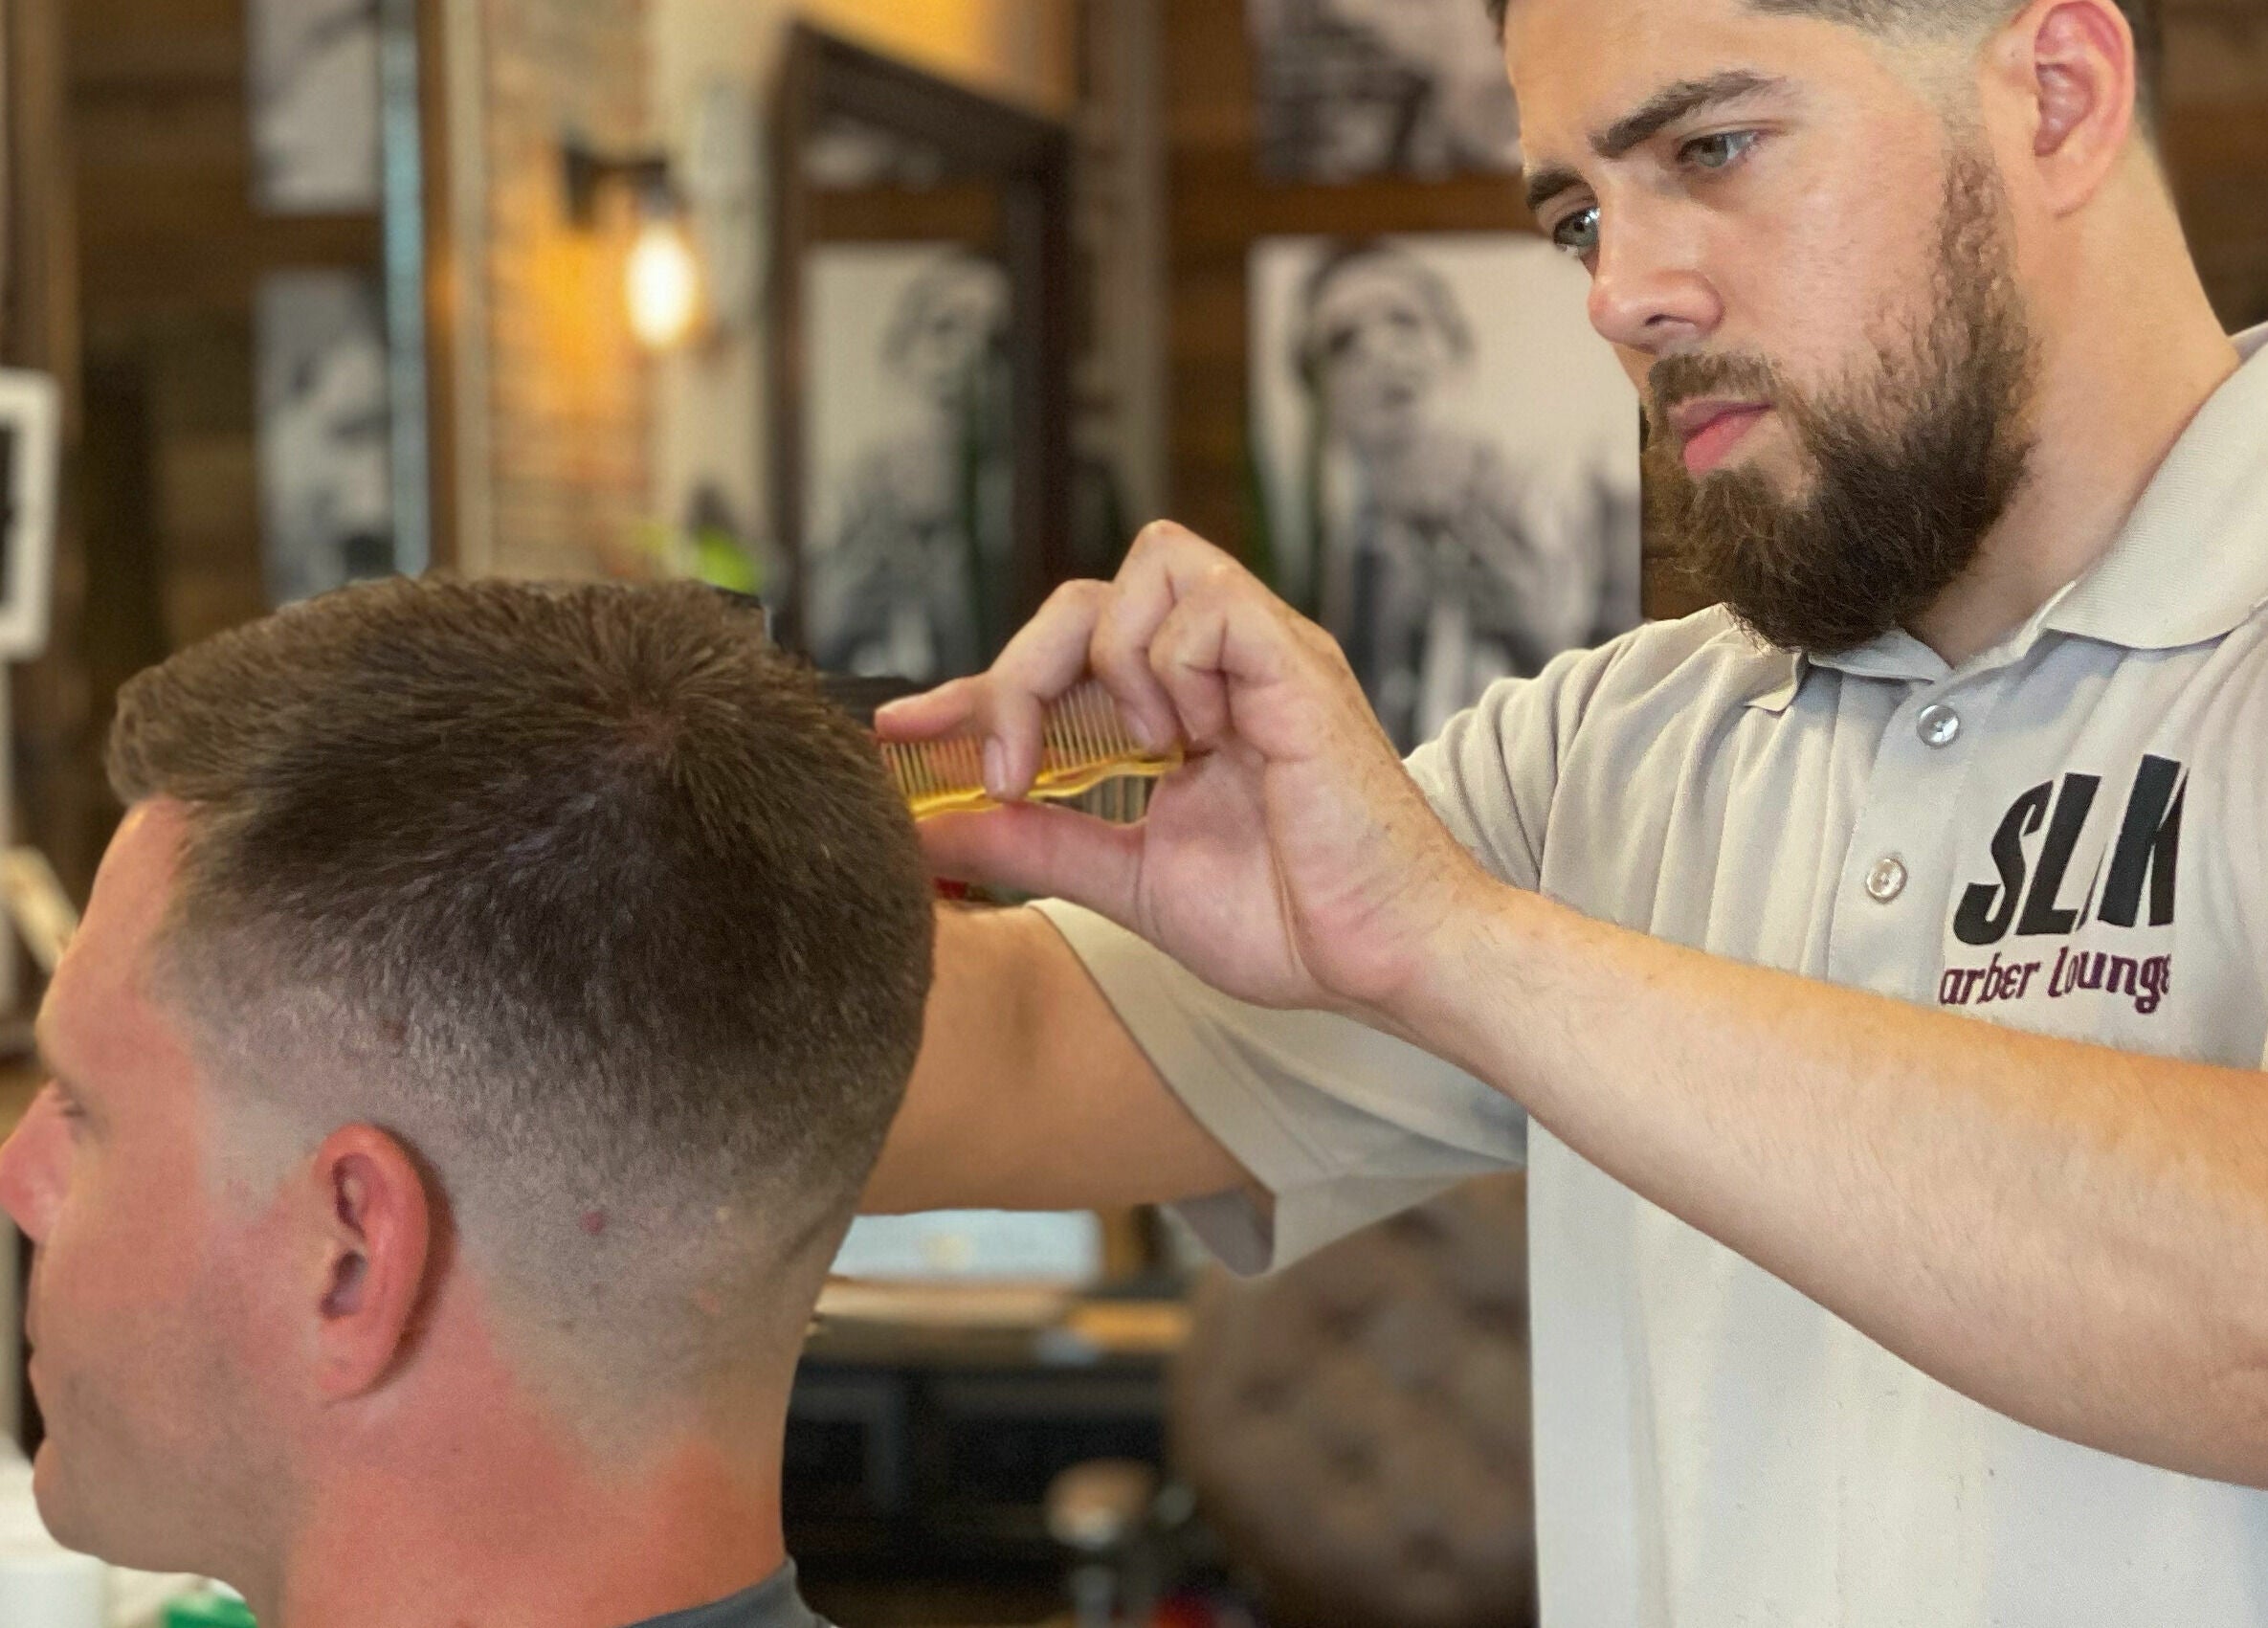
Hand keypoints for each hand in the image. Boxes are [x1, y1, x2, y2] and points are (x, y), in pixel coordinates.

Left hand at [875, 523, 1492, 1021]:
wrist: (1384, 961)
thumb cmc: (1290, 922)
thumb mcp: (1128, 881)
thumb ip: (1035, 843)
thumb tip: (928, 829)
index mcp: (1179, 712)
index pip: (1055, 661)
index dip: (971, 688)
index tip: (898, 733)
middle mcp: (1217, 669)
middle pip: (1084, 596)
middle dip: (1019, 676)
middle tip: (1006, 769)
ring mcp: (1260, 657)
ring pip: (1145, 565)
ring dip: (1106, 661)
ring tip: (1140, 753)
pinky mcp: (1297, 663)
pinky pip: (1206, 603)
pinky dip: (1172, 667)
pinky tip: (1194, 743)